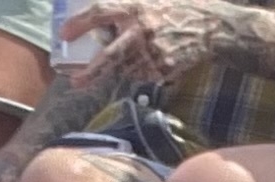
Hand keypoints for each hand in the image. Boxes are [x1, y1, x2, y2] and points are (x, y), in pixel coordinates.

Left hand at [67, 0, 238, 85]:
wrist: (210, 27)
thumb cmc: (176, 10)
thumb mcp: (151, 0)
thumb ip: (125, 7)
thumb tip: (99, 19)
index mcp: (136, 7)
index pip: (101, 11)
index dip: (80, 22)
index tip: (64, 34)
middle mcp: (142, 30)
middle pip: (110, 55)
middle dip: (92, 71)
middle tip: (75, 81)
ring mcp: (154, 52)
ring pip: (124, 69)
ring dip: (118, 70)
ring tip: (123, 63)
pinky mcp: (164, 68)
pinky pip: (141, 75)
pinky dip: (138, 71)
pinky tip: (147, 61)